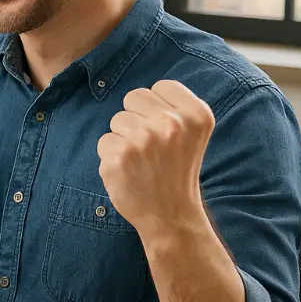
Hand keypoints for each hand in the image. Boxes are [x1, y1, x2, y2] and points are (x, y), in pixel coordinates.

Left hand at [97, 80, 214, 234]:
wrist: (171, 215)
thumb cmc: (177, 170)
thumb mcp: (192, 133)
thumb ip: (173, 107)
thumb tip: (140, 90)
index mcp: (196, 114)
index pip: (160, 86)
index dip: (156, 107)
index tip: (165, 130)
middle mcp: (171, 123)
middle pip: (133, 98)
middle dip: (137, 118)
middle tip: (151, 147)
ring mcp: (144, 140)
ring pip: (116, 120)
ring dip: (123, 138)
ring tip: (142, 161)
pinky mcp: (119, 156)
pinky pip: (104, 142)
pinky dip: (112, 157)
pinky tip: (129, 172)